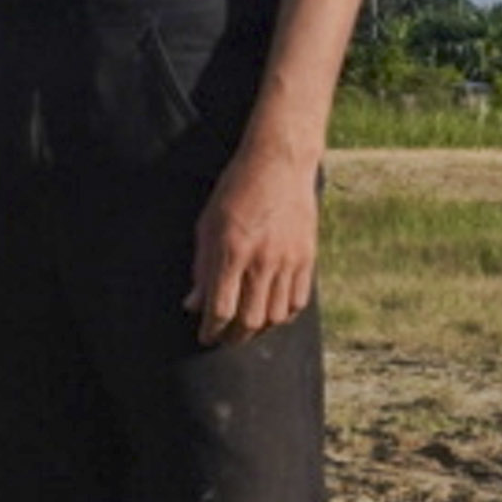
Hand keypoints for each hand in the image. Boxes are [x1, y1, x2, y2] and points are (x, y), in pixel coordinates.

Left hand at [188, 133, 325, 347]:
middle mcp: (262, 259)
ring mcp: (288, 259)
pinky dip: (284, 316)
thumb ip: (202, 268)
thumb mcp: (208, 224)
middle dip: (234, 337)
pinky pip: (298, 301)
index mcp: (232, 250)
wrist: (279, 163)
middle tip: (224, 338)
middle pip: (250, 320)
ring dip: (259, 330)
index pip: (221, 309)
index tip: (205, 336)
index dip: (211, 330)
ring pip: (276, 316)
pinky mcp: (307, 257)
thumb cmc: (236, 189)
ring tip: (247, 329)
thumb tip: (193, 305)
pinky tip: (272, 314)